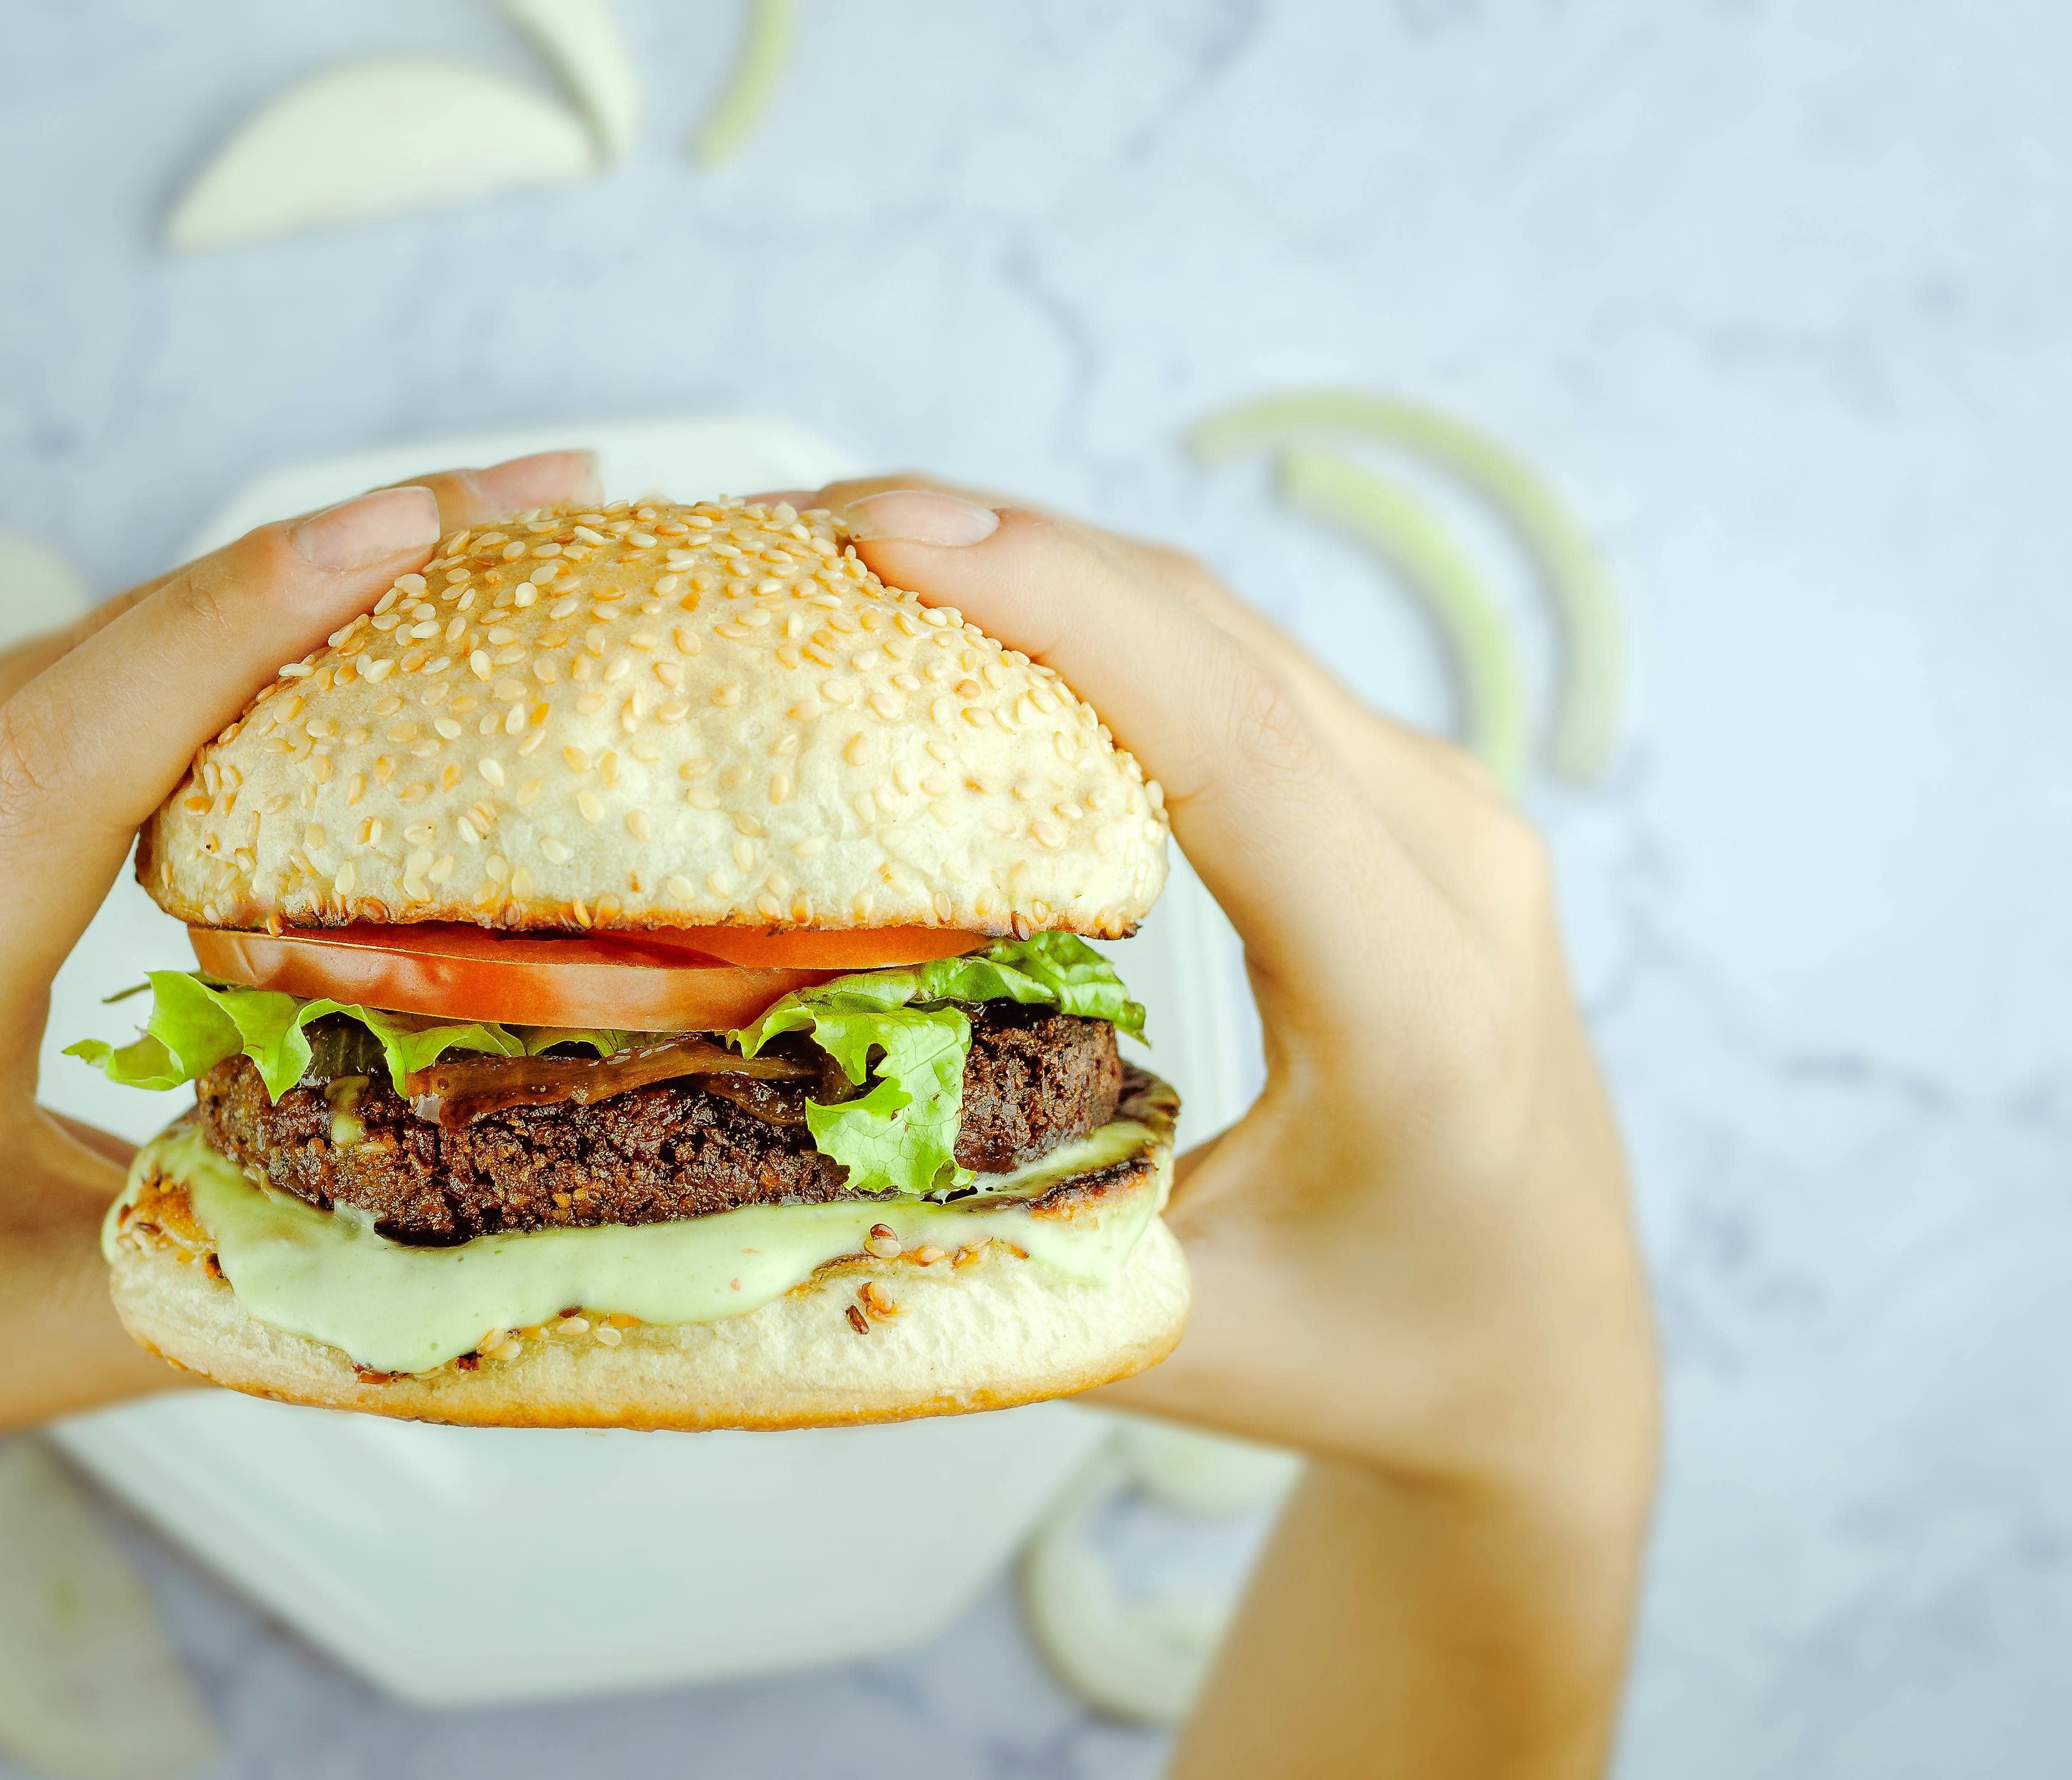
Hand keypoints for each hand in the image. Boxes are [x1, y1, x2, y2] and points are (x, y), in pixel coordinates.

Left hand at [0, 450, 602, 1778]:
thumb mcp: (79, 1337)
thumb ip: (279, 1260)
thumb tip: (511, 1187)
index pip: (55, 775)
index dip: (234, 632)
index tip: (406, 528)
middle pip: (93, 668)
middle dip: (321, 561)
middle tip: (537, 495)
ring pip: (83, 649)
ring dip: (275, 584)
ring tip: (470, 540)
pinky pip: (51, 679)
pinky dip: (198, 640)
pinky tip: (327, 619)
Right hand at [818, 479, 1659, 1777]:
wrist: (1552, 1349)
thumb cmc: (1383, 1358)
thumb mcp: (1178, 1336)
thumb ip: (986, 1250)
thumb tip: (765, 1154)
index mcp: (1416, 996)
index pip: (1234, 746)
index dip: (1064, 618)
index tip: (892, 540)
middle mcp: (1453, 861)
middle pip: (1215, 645)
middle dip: (1004, 553)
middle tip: (792, 531)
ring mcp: (1440, 809)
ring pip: (1220, 632)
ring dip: (1040, 571)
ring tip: (848, 553)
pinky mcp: (1400, 798)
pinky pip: (1235, 671)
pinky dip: (1094, 624)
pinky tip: (975, 615)